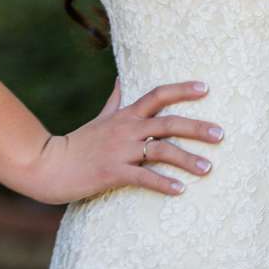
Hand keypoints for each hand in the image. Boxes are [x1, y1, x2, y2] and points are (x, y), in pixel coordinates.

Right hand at [8, 78, 221, 204]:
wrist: (47, 164)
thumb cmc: (76, 143)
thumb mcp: (100, 119)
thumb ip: (115, 100)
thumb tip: (120, 78)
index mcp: (125, 115)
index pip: (157, 95)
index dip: (182, 89)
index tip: (206, 88)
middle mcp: (126, 129)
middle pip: (168, 122)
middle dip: (197, 127)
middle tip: (221, 134)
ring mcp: (120, 151)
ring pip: (160, 151)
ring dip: (187, 160)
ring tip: (208, 169)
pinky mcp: (112, 173)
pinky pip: (143, 177)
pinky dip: (163, 183)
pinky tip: (180, 190)